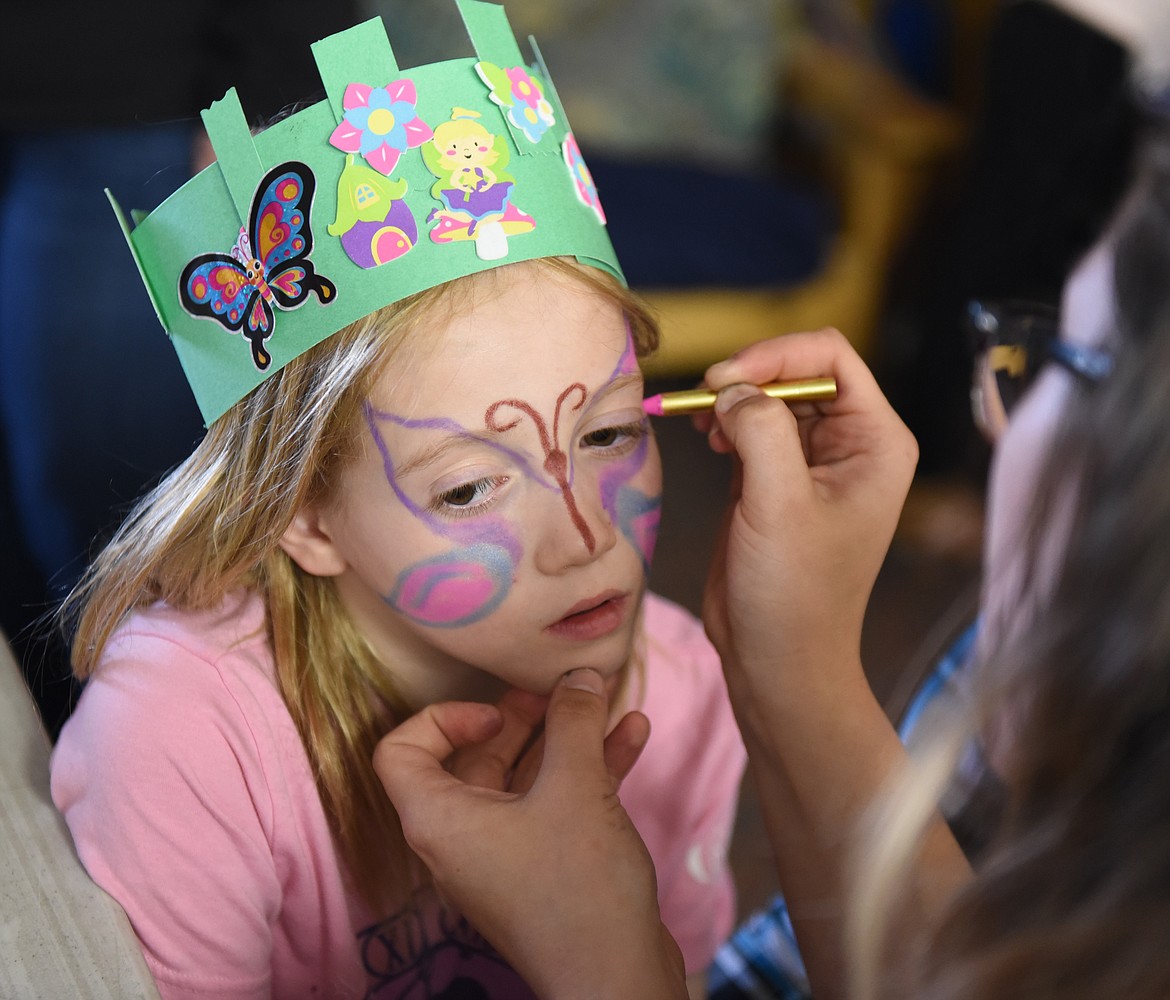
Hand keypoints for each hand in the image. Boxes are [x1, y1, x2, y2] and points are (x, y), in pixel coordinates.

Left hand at [373, 670, 687, 999]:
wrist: (615, 980)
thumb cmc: (576, 887)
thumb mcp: (574, 786)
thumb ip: (572, 721)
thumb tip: (576, 676)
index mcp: (439, 819)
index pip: (400, 751)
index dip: (442, 718)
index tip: (495, 715)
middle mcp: (462, 838)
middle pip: (476, 758)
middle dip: (524, 717)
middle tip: (562, 690)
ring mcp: (505, 856)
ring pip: (526, 778)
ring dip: (567, 737)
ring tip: (604, 700)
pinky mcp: (544, 870)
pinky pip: (556, 804)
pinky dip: (588, 770)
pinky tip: (632, 736)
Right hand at [699, 330, 917, 731]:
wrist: (776, 659)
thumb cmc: (794, 594)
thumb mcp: (779, 505)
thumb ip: (760, 431)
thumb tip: (730, 388)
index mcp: (876, 442)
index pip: (831, 358)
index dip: (776, 355)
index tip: (723, 380)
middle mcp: (850, 445)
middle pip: (796, 371)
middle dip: (747, 378)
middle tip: (701, 400)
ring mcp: (809, 463)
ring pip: (767, 397)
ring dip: (730, 400)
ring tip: (702, 425)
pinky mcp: (772, 481)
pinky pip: (747, 428)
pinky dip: (721, 424)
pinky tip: (705, 440)